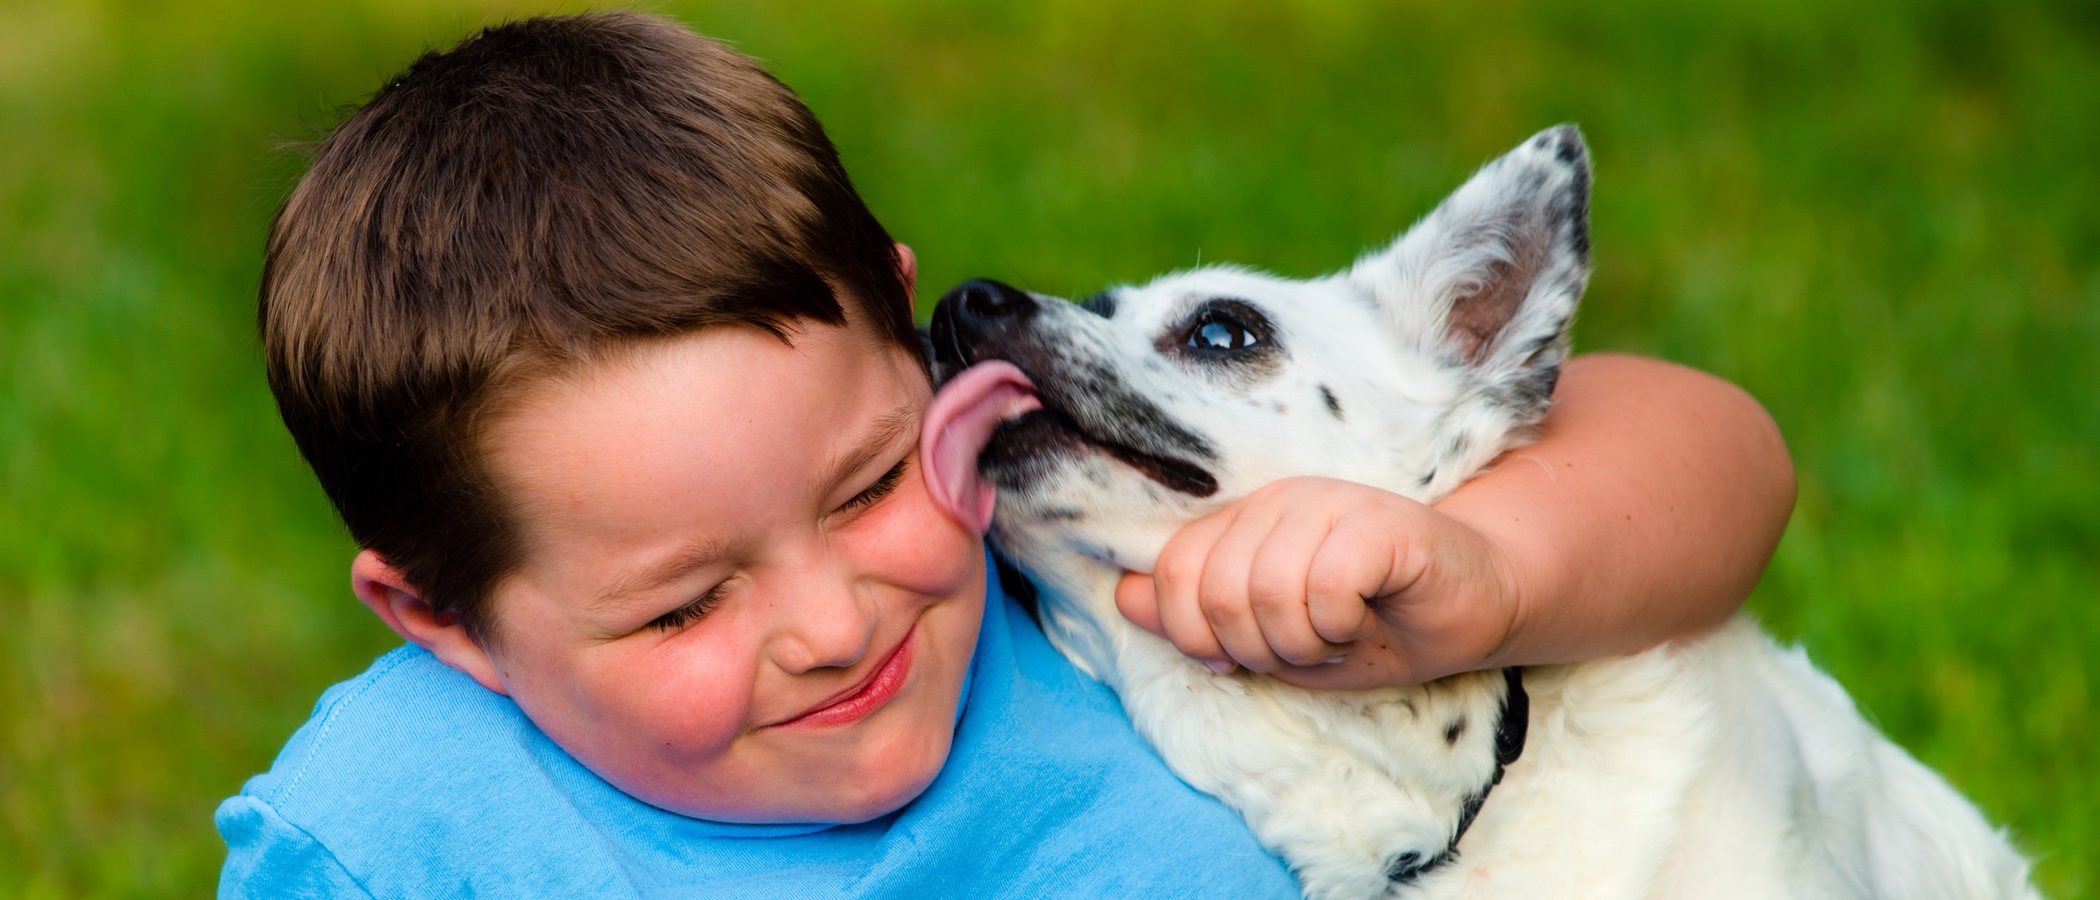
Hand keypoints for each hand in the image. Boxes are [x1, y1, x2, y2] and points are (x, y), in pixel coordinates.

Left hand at [1115, 477, 1522, 689]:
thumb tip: (1124, 597)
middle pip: (1217, 592)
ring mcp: (1328, 503)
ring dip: (1303, 643)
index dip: (1196, 635)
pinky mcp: (1379, 520)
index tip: (1241, 657)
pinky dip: (1339, 625)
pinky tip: (1363, 620)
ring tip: (1335, 637)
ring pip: (1267, 592)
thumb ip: (1196, 617)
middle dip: (1257, 649)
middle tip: (1305, 649)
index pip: (1174, 571)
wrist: (1472, 606)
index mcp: (1244, 520)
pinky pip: (1324, 586)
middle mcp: (1279, 500)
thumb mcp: (1269, 636)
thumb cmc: (1371, 623)